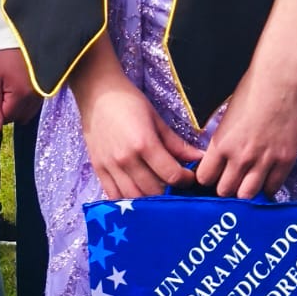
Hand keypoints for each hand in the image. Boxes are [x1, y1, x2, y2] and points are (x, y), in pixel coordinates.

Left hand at [0, 48, 38, 131]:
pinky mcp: (44, 88)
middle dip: (6, 110)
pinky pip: (34, 105)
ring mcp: (42, 94)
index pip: (6, 118)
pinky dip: (25, 101)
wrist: (20, 34)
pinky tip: (18, 87)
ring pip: (27, 113)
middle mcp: (35, 98)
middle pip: (17, 118)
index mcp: (21, 96)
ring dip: (16, 107)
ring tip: (8, 88)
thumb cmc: (3, 55)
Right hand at [73, 52, 202, 199]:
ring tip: (158, 192)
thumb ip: (176, 143)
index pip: (171, 175)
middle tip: (176, 186)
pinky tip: (137, 197)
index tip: (190, 177)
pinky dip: (128, 201)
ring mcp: (110, 166)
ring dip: (150, 200)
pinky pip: (114, 195)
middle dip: (170, 192)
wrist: (97, 94)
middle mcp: (126, 159)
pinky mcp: (98, 169)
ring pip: (134, 198)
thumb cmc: (129, 102)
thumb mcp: (156, 119)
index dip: (186, 180)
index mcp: (144, 143)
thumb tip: (199, 157)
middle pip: (154, 191)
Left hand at [196, 63, 296, 198]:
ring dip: (245, 191)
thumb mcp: (227, 118)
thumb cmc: (251, 91)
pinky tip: (266, 180)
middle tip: (231, 182)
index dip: (208, 179)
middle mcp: (240, 156)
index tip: (213, 177)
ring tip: (247, 183)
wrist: (279, 80)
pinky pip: (273, 188)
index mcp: (221, 143)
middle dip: (225, 188)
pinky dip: (267, 187)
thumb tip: (219, 161)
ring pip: (247, 195)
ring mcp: (264, 160)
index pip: (205, 178)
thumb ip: (223, 143)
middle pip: (225, 191)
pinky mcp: (285, 160)